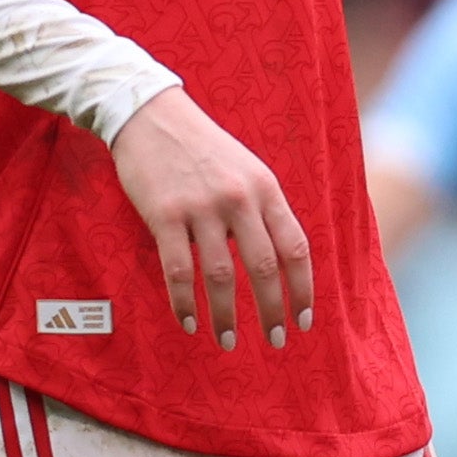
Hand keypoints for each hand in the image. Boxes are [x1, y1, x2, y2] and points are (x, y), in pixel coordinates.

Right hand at [109, 88, 315, 348]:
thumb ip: (266, 211)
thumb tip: (283, 263)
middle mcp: (240, 200)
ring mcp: (202, 208)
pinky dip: (184, 301)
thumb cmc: (204, 149)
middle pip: (264, 267)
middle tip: (276, 341)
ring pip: (221, 275)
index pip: (296, 248)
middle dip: (272, 311)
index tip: (304, 319)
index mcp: (267, 190)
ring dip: (226, 316)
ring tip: (229, 341)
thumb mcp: (248, 171)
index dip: (303, 289)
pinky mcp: (165, 215)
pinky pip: (178, 270)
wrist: (151, 115)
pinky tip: (189, 322)